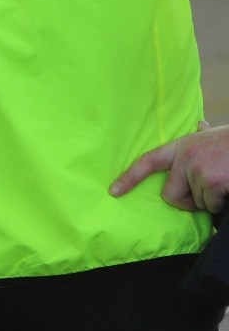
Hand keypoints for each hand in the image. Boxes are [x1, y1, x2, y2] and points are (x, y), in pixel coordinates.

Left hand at [109, 123, 228, 213]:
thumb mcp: (213, 135)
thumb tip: (200, 124)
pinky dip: (221, 204)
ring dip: (211, 201)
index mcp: (181, 146)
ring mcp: (197, 169)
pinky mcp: (212, 182)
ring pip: (196, 203)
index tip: (113, 191)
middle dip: (187, 202)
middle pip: (170, 195)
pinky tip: (228, 187)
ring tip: (223, 182)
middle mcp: (184, 157)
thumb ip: (202, 135)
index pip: (148, 161)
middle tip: (206, 193)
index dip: (130, 177)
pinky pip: (211, 206)